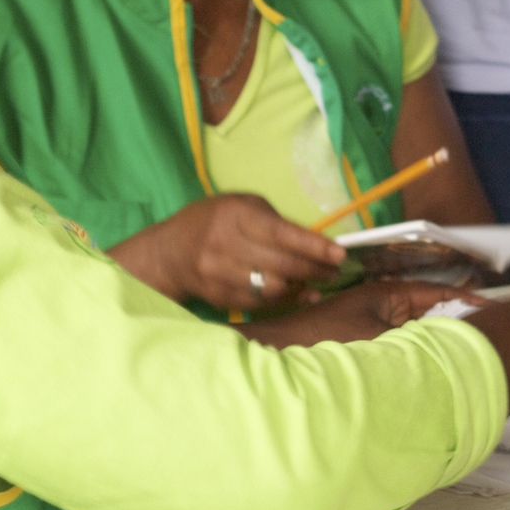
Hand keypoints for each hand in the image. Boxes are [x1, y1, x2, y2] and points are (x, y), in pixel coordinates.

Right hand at [109, 193, 348, 311]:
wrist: (168, 251)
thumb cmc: (214, 221)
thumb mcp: (242, 206)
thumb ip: (276, 222)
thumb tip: (316, 244)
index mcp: (235, 215)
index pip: (282, 234)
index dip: (314, 246)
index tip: (340, 254)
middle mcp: (224, 244)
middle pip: (281, 265)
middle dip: (315, 270)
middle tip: (335, 272)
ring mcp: (217, 274)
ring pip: (272, 289)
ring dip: (301, 288)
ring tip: (319, 283)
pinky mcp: (216, 297)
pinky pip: (258, 303)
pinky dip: (283, 300)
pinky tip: (299, 294)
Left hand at [236, 280, 484, 348]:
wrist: (275, 352)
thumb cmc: (322, 339)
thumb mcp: (373, 340)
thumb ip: (411, 342)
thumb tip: (443, 349)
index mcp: (388, 294)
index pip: (437, 293)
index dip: (466, 299)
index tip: (493, 308)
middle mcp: (383, 304)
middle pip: (430, 312)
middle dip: (457, 321)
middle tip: (489, 335)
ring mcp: (372, 323)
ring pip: (416, 330)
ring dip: (437, 339)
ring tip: (467, 352)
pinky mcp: (362, 342)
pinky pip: (400, 345)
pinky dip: (417, 352)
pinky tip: (429, 368)